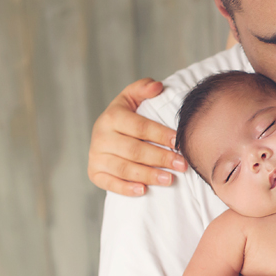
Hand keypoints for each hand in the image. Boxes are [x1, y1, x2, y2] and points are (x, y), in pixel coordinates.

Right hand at [88, 78, 186, 195]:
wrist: (105, 134)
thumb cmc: (126, 117)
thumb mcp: (132, 99)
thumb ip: (143, 89)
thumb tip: (157, 86)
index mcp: (112, 117)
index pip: (140, 127)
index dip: (160, 134)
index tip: (179, 142)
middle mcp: (101, 136)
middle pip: (134, 150)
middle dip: (161, 158)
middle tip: (182, 164)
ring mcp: (96, 156)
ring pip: (125, 168)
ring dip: (148, 175)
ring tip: (170, 179)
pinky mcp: (94, 173)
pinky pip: (109, 184)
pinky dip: (126, 188)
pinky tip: (143, 190)